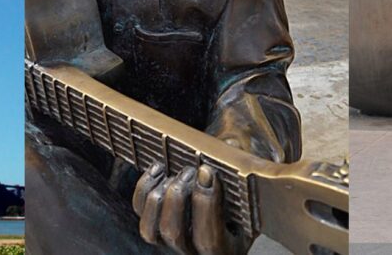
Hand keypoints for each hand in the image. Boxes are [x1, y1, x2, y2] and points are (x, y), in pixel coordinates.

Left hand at [132, 163, 249, 254]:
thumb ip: (242, 167)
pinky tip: (158, 169)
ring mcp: (174, 240)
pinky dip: (145, 189)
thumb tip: (231, 146)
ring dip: (159, 197)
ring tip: (174, 173)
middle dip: (178, 198)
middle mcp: (197, 250)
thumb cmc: (244, 184)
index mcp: (229, 247)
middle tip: (189, 170)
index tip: (207, 172)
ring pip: (151, 230)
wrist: (227, 181)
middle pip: (174, 234)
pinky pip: (141, 214)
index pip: (209, 240)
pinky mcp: (156, 225)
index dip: (205, 206)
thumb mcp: (251, 182)